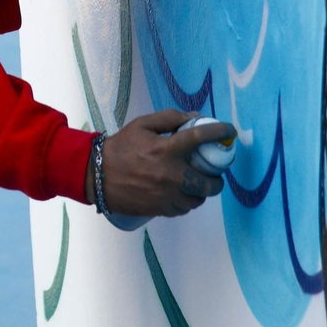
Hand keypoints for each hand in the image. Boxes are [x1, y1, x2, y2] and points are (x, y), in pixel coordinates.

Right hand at [96, 110, 231, 217]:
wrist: (97, 175)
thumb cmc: (120, 148)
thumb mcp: (142, 125)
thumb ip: (170, 118)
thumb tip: (195, 117)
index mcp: (165, 149)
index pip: (200, 137)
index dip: (219, 131)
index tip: (229, 130)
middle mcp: (169, 174)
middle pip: (209, 183)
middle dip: (216, 179)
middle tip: (212, 174)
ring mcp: (165, 195)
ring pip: (197, 200)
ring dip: (200, 192)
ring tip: (194, 184)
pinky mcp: (160, 209)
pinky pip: (183, 209)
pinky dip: (185, 202)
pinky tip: (180, 194)